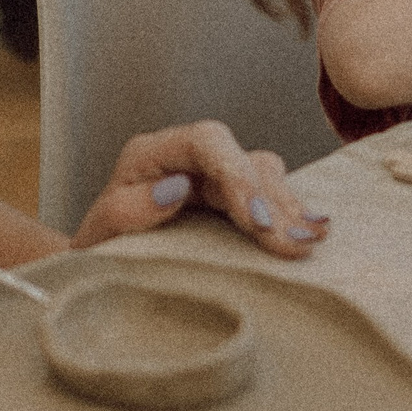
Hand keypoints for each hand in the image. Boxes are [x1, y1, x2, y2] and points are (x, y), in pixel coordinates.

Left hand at [69, 120, 325, 257]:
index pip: (205, 141)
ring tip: (311, 239)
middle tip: (293, 243)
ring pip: (262, 173)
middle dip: (270, 200)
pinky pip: (268, 193)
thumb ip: (129, 208)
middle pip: (241, 158)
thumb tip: (177, 188)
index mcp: (152, 153)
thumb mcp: (101, 232)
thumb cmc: (98, 249)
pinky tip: (313, 230)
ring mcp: (210, 175)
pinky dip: (290, 212)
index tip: (256, 220)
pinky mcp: (229, 198)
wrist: (98, 268)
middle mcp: (186, 157)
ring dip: (288, 207)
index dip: (237, 174)